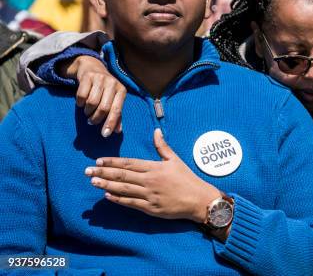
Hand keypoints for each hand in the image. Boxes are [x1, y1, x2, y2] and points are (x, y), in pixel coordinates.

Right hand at [60, 55, 125, 136]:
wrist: (92, 67)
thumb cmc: (105, 89)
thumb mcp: (113, 99)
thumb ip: (116, 115)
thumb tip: (117, 131)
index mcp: (121, 91)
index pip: (117, 110)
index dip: (111, 123)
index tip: (105, 134)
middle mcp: (113, 83)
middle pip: (104, 108)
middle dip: (96, 118)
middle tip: (91, 122)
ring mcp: (100, 79)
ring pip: (92, 102)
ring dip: (87, 111)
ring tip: (87, 111)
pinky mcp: (88, 76)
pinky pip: (81, 95)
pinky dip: (80, 103)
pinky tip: (81, 103)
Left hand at [85, 129, 221, 224]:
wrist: (198, 199)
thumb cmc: (187, 178)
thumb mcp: (175, 160)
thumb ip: (163, 146)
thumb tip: (156, 131)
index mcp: (154, 167)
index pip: (129, 163)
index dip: (112, 162)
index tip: (98, 161)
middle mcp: (149, 180)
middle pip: (122, 176)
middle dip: (103, 173)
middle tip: (87, 171)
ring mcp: (149, 195)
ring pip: (123, 189)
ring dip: (106, 185)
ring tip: (93, 182)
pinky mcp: (151, 208)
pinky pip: (131, 203)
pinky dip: (118, 199)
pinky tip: (107, 196)